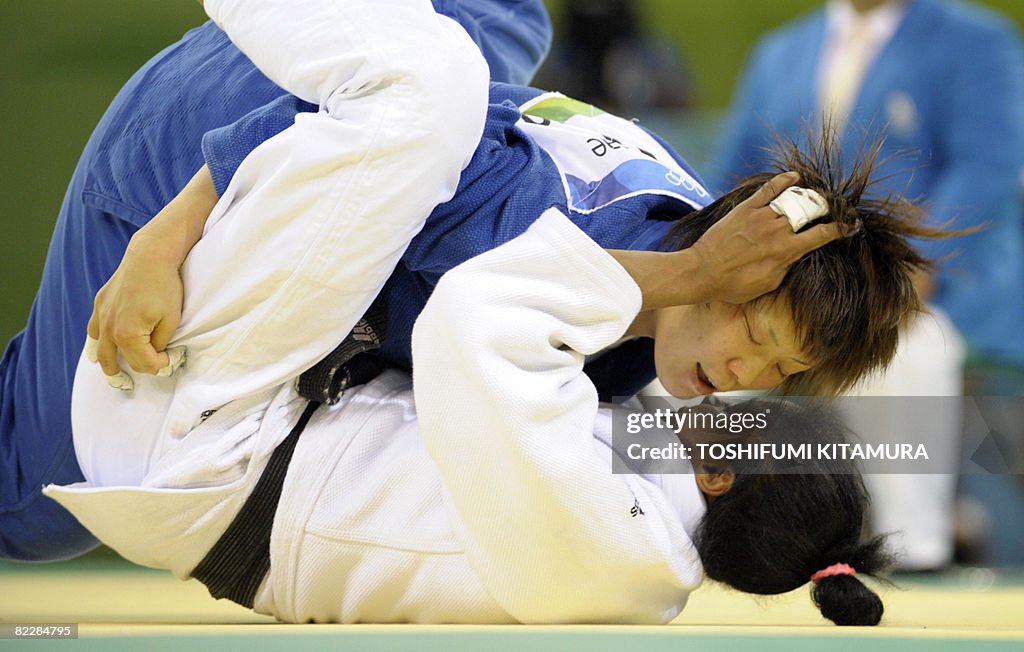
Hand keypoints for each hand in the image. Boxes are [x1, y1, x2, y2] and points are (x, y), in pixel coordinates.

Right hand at [87, 229, 184, 379]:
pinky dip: (98, 342)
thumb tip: (157, 354)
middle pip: (116, 363)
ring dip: (107, 364)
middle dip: (129, 374)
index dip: (161, 365)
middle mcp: (108, 328)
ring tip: (114, 375)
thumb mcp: (171, 320)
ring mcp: (101, 315)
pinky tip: (102, 349)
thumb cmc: (165, 287)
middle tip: (134, 383)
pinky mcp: (99, 303)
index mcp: (127, 335)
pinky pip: (93, 331)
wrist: (150, 255)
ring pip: (98, 350)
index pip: (143, 364)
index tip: (172, 357)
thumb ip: (161, 343)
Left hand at [689, 171, 841, 303]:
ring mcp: (762, 216)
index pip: (822, 235)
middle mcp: (778, 230)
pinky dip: (784, 180)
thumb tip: (796, 255)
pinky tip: (794, 177)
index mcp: (787, 251)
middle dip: (824, 209)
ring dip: (807, 197)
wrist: (702, 272)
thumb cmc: (733, 285)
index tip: (847, 226)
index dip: (839, 229)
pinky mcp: (746, 208)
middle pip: (810, 212)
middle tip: (829, 209)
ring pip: (793, 200)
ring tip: (815, 197)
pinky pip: (769, 189)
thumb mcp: (768, 283)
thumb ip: (786, 266)